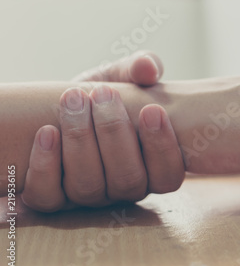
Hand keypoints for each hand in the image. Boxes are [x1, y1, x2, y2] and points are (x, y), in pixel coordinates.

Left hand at [21, 52, 184, 211]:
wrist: (68, 106)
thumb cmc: (106, 94)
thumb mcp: (126, 78)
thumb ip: (142, 68)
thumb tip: (147, 68)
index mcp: (154, 167)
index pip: (168, 176)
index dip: (162, 148)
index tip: (152, 109)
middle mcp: (126, 189)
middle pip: (128, 180)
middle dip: (114, 134)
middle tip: (103, 93)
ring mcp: (90, 197)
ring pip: (89, 187)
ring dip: (80, 142)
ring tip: (73, 100)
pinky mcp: (54, 198)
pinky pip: (49, 197)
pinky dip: (45, 167)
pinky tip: (47, 132)